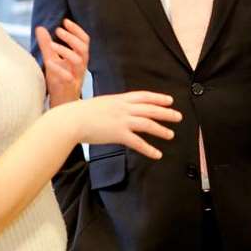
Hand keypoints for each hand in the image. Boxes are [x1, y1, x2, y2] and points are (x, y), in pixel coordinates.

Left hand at [36, 19, 88, 106]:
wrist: (61, 104)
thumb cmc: (59, 81)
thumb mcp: (52, 60)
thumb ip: (47, 45)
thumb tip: (40, 28)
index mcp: (79, 58)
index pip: (84, 41)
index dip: (77, 30)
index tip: (65, 21)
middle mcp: (80, 67)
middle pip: (83, 49)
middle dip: (72, 38)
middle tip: (58, 30)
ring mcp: (76, 77)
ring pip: (79, 61)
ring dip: (66, 51)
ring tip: (52, 44)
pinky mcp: (69, 87)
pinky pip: (68, 77)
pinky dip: (59, 69)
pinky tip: (49, 62)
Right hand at [59, 91, 180, 158]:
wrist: (72, 119)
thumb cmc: (82, 113)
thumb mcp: (101, 104)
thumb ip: (113, 107)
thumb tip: (119, 111)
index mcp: (119, 99)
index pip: (144, 96)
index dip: (158, 98)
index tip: (170, 100)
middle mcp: (123, 108)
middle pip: (150, 109)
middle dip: (166, 112)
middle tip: (178, 116)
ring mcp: (122, 120)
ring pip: (148, 124)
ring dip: (161, 130)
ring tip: (171, 134)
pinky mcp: (118, 134)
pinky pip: (138, 142)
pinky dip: (149, 149)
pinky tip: (157, 154)